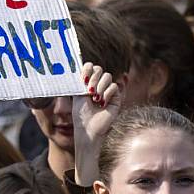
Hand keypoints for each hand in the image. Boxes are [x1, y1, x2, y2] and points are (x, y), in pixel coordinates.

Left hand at [72, 63, 122, 185]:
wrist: (88, 128)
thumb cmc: (80, 114)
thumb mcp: (78, 94)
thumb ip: (81, 80)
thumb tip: (85, 65)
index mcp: (87, 83)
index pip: (90, 66)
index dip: (87, 69)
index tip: (83, 79)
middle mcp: (98, 85)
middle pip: (99, 69)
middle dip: (93, 78)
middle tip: (89, 91)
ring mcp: (107, 91)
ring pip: (107, 76)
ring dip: (99, 87)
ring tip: (95, 99)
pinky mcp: (116, 98)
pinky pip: (114, 86)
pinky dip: (107, 94)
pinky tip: (102, 103)